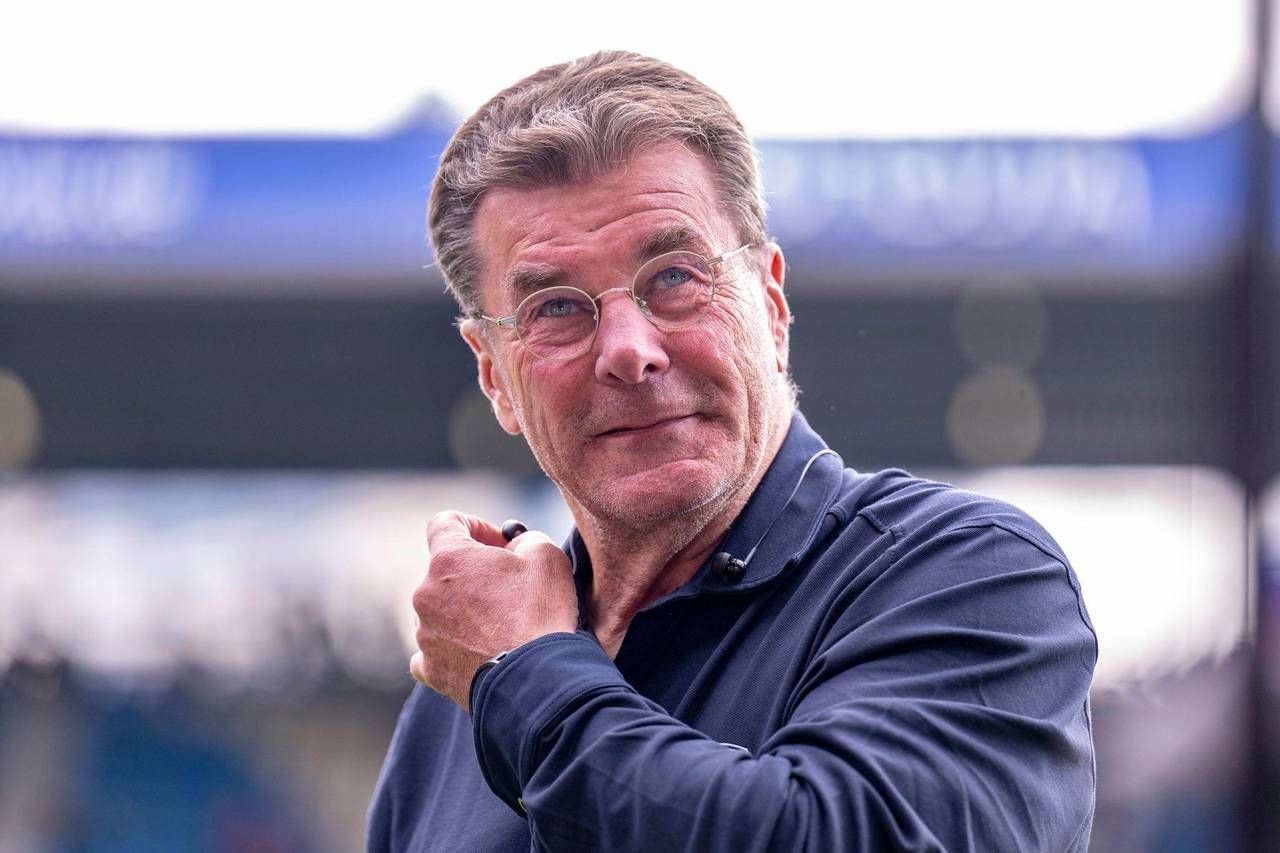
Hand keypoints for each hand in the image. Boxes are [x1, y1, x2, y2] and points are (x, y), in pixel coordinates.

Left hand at [410, 511, 577, 711]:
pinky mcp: (430, 670)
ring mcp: (425, 634)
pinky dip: (454, 647)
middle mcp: (426, 594)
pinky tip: (479, 651)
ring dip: (466, 610)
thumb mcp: (547, 556)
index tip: (498, 543)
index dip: (474, 525)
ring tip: (503, 626)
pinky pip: (434, 650)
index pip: (445, 522)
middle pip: (444, 570)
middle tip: (510, 587)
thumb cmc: (541, 614)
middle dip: (475, 573)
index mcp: (449, 560)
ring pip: (441, 610)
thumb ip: (526, 538)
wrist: (536, 681)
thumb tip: (517, 546)